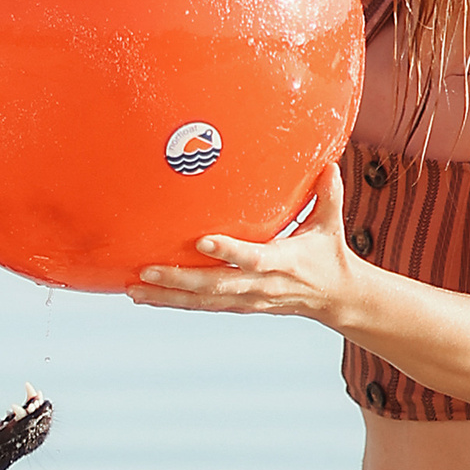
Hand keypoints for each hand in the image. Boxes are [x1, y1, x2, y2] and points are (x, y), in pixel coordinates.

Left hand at [134, 161, 352, 321]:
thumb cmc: (329, 253)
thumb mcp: (332, 224)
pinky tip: (146, 297)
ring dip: (168, 297)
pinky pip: (203, 306)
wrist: (336, 298)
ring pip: (204, 301)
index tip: (203, 241)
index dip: (229, 251)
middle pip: (217, 286)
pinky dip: (174, 303)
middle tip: (147, 271)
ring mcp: (249, 299)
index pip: (254, 258)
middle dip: (180, 280)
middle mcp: (262, 285)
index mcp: (285, 262)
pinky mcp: (240, 306)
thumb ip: (327, 194)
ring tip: (134, 289)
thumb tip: (328, 163)